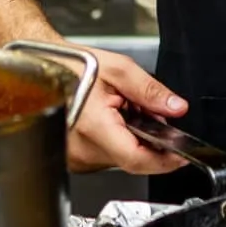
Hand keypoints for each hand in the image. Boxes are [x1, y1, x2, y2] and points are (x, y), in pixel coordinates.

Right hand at [67, 47, 189, 174]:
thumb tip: (175, 108)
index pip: (136, 159)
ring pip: (120, 159)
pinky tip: (112, 121)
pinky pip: (106, 157)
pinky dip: (118, 142)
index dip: (165, 160)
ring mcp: (76, 158)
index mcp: (92, 126)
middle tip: (147, 112)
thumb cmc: (70, 65)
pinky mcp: (75, 160)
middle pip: (132, 159)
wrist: (43, 68)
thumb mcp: (118, 69)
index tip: (182, 155)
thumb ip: (150, 91)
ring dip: (133, 141)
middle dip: (150, 141)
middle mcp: (81, 150)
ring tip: (124, 111)